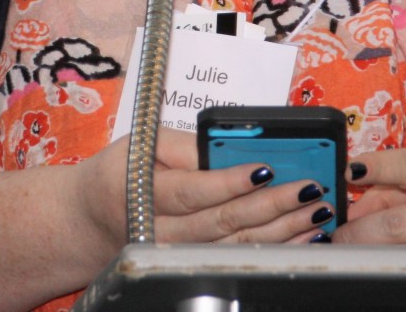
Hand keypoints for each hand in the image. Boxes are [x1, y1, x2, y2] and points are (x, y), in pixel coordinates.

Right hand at [78, 130, 334, 261]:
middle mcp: (161, 230)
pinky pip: (237, 257)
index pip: (193, 190)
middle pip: (222, 222)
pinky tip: (302, 236)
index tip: (265, 168)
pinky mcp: (193, 262)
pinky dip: (274, 247)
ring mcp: (178, 253)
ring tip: (317, 211)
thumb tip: (230, 143)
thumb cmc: (119, 172)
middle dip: (271, 207)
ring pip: (234, 245)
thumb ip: (183, 144)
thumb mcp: (140, 143)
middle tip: (308, 189)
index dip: (231, 182)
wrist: (88, 220)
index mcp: (144, 191)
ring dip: (282, 230)